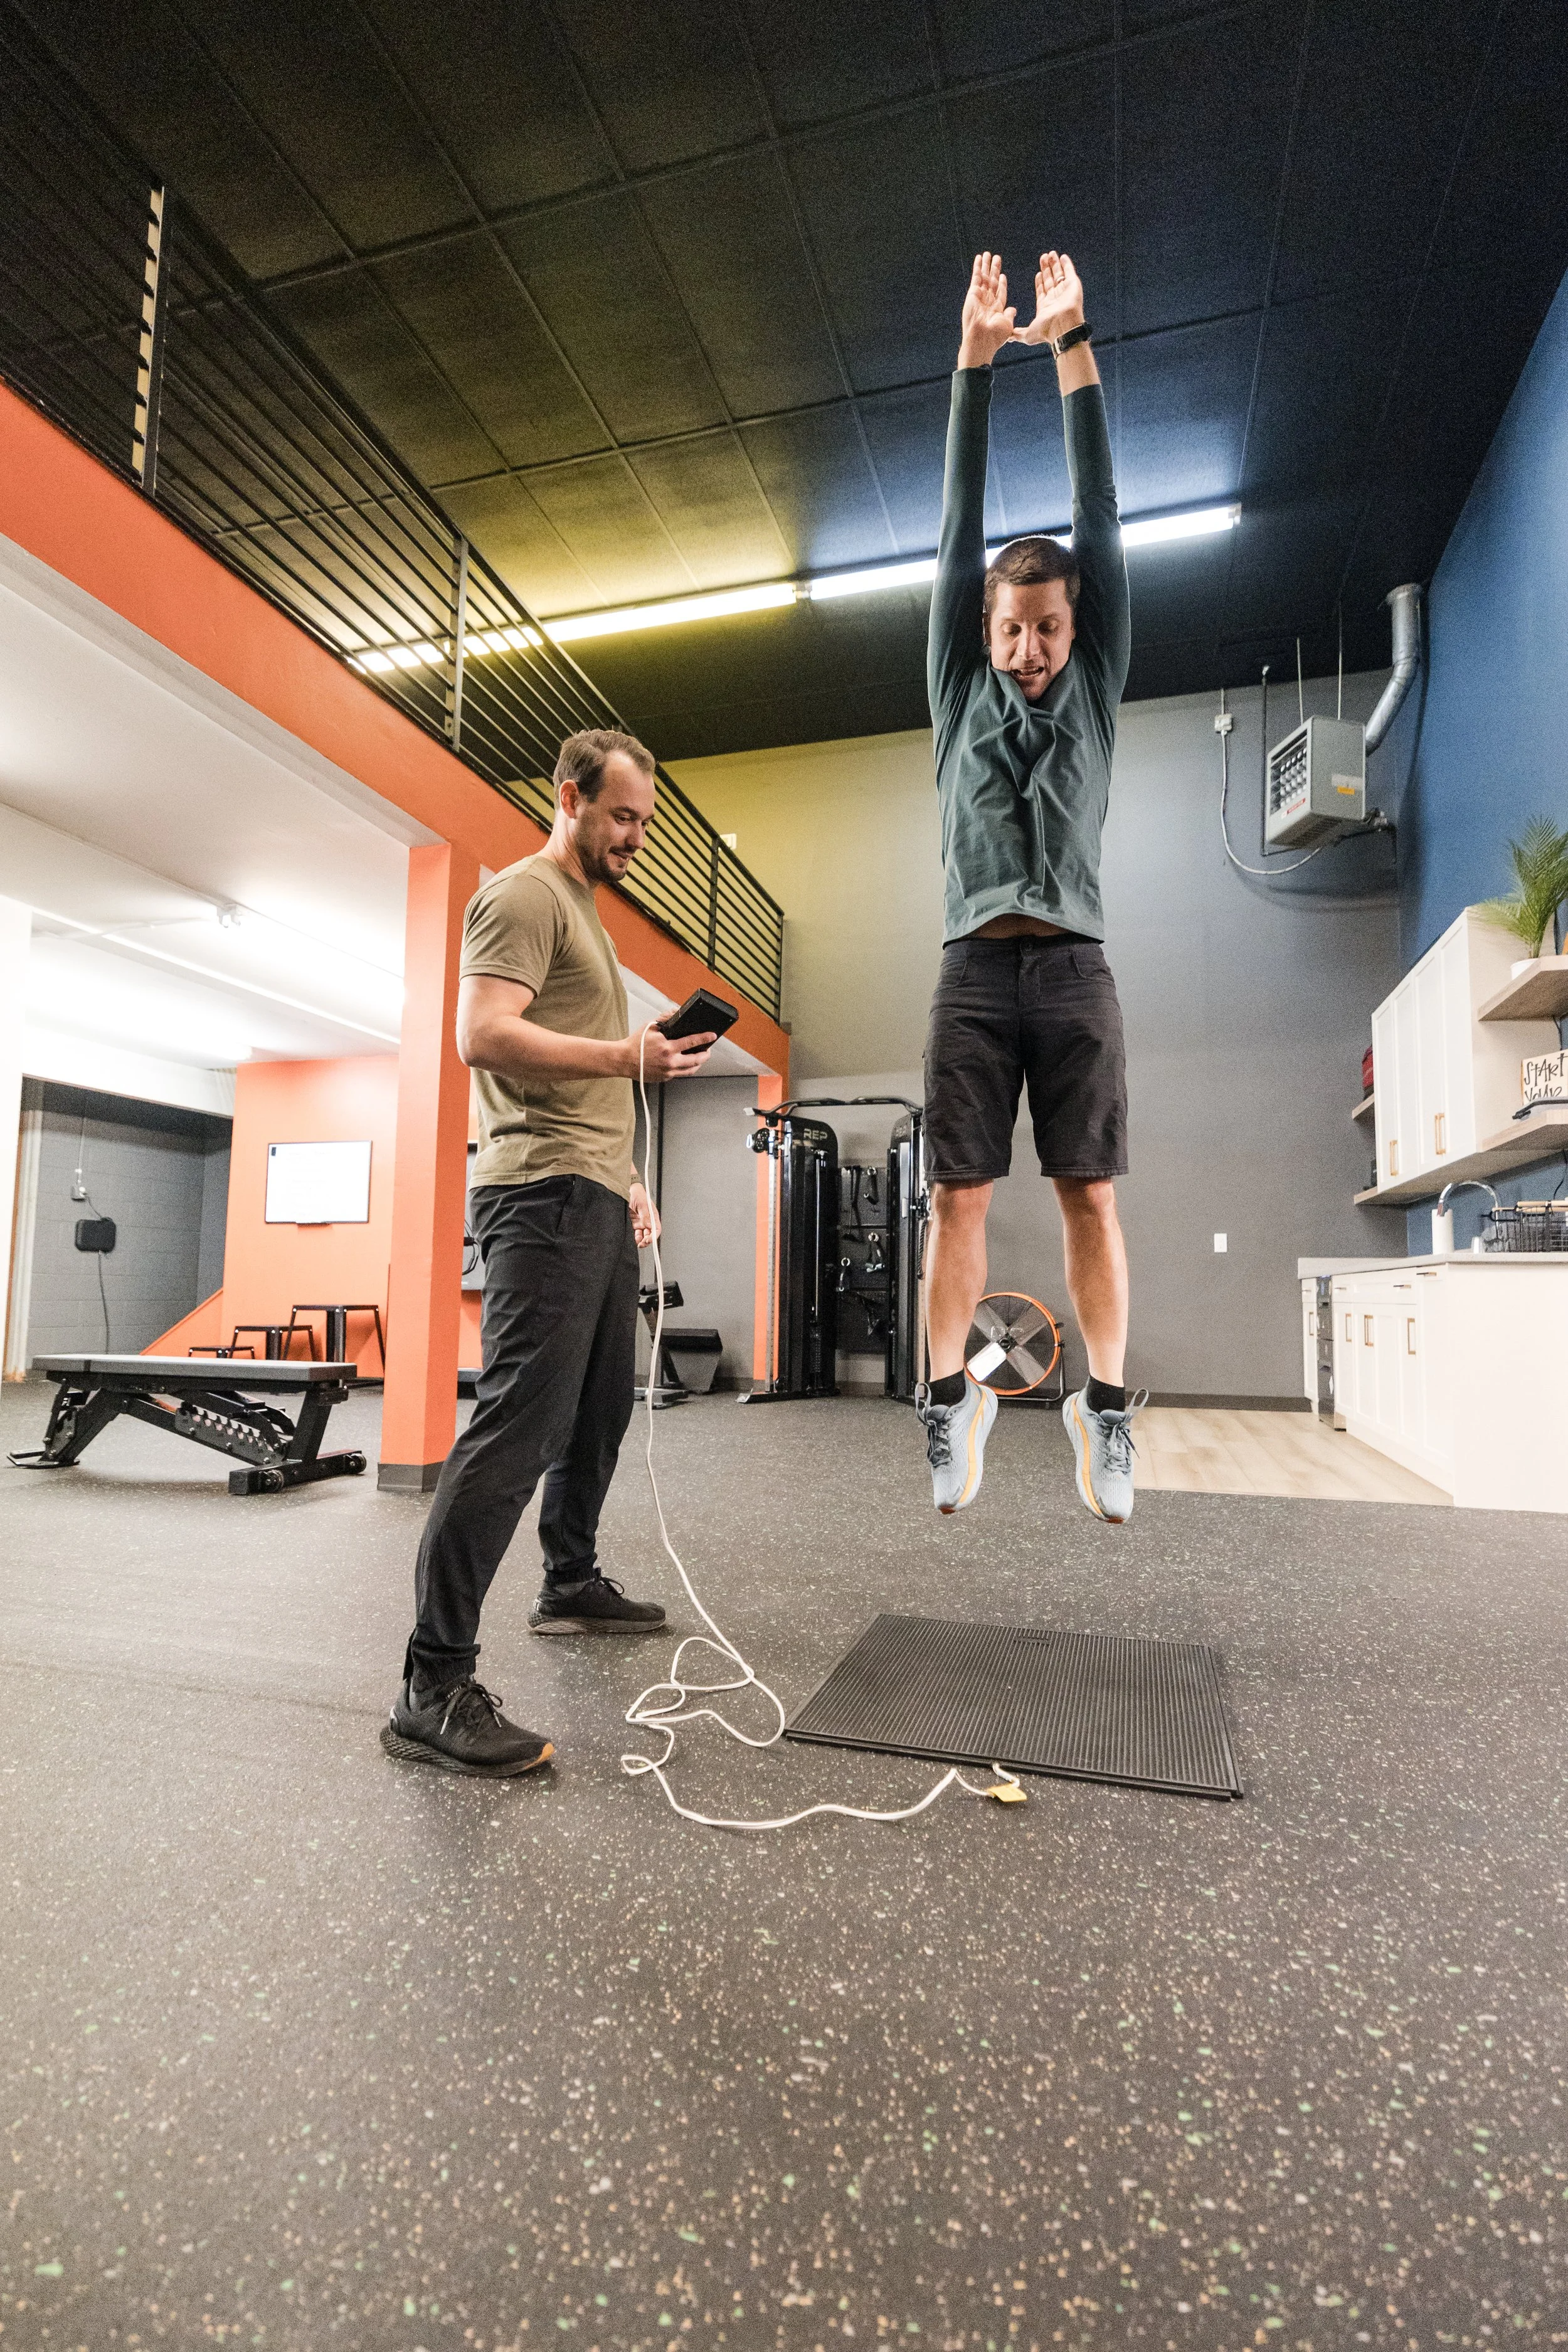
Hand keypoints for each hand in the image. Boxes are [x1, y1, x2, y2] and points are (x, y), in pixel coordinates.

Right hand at [627, 1022, 716, 1080]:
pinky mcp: (665, 1078)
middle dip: (705, 1055)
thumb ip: (665, 1019)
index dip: (704, 1038)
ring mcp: (668, 1072)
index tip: (712, 1036)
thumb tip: (676, 1013)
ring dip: (698, 1064)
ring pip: (690, 1070)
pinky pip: (680, 1074)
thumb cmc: (635, 1044)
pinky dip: (685, 1068)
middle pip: (696, 1060)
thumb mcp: (650, 1027)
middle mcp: (670, 1062)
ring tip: (701, 1058)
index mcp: (667, 1048)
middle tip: (708, 1050)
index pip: (692, 1042)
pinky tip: (686, 1063)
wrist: (623, 1060)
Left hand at [630, 1181, 659, 1247]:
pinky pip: (636, 1233)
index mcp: (653, 1215)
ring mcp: (641, 1222)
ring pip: (644, 1235)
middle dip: (648, 1240)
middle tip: (643, 1243)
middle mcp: (648, 1220)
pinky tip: (635, 1239)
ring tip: (638, 1243)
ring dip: (642, 1240)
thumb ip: (645, 1215)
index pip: (656, 1228)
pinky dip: (636, 1238)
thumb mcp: (642, 1204)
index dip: (654, 1236)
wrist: (626, 1189)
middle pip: (651, 1234)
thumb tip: (650, 1226)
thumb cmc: (636, 1193)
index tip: (649, 1240)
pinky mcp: (634, 1223)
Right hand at [957, 251, 1015, 368]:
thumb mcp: (1007, 324)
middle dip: (994, 270)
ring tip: (988, 254)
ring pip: (984, 277)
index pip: (1000, 292)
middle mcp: (987, 302)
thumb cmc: (995, 336)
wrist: (982, 339)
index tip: (1003, 275)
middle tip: (996, 258)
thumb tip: (1013, 309)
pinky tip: (979, 258)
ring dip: (986, 265)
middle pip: (992, 282)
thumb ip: (1009, 314)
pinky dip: (978, 267)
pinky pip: (976, 277)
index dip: (1002, 283)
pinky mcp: (973, 293)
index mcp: (996, 309)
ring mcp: (979, 297)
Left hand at [1012, 250, 1084, 347]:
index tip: (1037, 273)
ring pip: (1059, 274)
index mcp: (1046, 306)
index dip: (1040, 281)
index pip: (1042, 290)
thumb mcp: (1028, 334)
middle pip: (1050, 280)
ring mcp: (1065, 291)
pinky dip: (1067, 264)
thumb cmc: (1046, 332)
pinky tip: (1062, 257)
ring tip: (1050, 254)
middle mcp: (1056, 298)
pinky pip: (1070, 272)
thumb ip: (1018, 333)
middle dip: (1046, 269)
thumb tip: (1006, 338)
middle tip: (1042, 258)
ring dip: (1054, 264)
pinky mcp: (1073, 285)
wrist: (1062, 328)